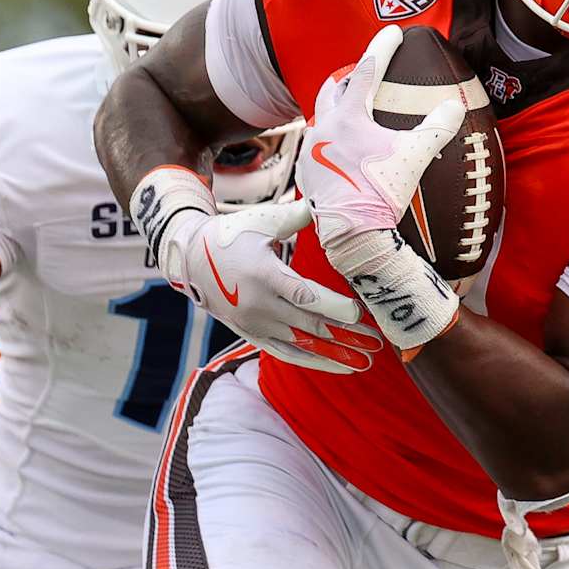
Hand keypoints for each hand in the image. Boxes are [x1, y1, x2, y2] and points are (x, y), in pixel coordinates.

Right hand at [157, 197, 380, 373]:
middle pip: (308, 324)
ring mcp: (254, 324)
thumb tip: (332, 201)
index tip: (359, 313)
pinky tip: (339, 367)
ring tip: (366, 363)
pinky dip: (313, 361)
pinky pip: (286, 354)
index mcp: (263, 274)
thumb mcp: (264, 220)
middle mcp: (258, 305)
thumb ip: (299, 215)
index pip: (304, 296)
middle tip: (377, 341)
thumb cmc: (233, 234)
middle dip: (345, 335)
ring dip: (335, 355)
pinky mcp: (251, 334)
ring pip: (301, 345)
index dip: (333, 307)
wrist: (191, 259)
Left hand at [296, 26, 465, 257]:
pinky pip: (315, 148)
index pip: (367, 71)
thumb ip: (437, 127)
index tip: (393, 32)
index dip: (382, 48)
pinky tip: (340, 151)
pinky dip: (329, 142)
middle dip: (347, 78)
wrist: (353, 234)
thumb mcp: (415, 156)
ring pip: (321, 119)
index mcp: (349, 117)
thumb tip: (456, 104)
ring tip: (352, 114)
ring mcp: (311, 151)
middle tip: (362, 75)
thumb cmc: (382, 192)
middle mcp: (323, 128)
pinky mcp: (306, 173)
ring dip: (336, 111)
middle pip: (332, 90)